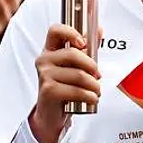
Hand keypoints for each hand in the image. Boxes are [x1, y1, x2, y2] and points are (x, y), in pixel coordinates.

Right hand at [29, 24, 100, 142]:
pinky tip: (92, 99)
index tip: (83, 43)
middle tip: (98, 76)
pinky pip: (76, 90)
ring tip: (96, 90)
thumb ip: (87, 48)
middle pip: (73, 54)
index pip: (55, 30)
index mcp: (50, 49)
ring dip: (94, 85)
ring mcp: (44, 75)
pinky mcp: (48, 90)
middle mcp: (44, 60)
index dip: (70, 32)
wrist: (52, 113)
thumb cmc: (64, 86)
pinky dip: (89, 96)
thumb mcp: (76, 65)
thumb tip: (98, 29)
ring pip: (78, 75)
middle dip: (92, 66)